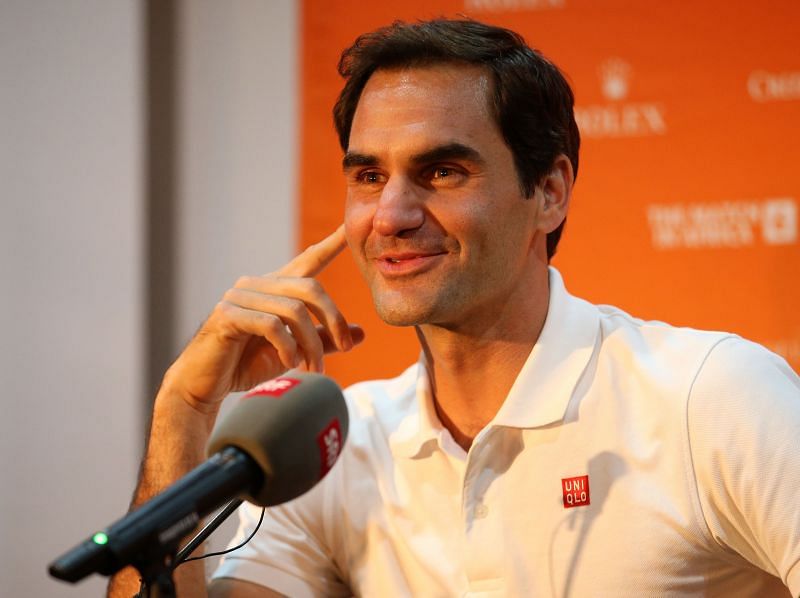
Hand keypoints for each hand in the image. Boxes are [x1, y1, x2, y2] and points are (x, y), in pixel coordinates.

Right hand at [165, 225, 363, 413]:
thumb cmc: (246, 364)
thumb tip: (361, 333)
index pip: (308, 261)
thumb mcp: (294, 351)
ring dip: (312, 344)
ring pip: (294, 311)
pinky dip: (288, 347)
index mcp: (274, 288)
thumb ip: (324, 340)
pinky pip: (271, 325)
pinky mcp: (227, 315)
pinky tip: (291, 363)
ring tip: (314, 369)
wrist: (204, 384)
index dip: (330, 245)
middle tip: (346, 349)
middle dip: (333, 320)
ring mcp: (239, 297)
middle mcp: (257, 285)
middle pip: (310, 288)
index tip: (349, 230)